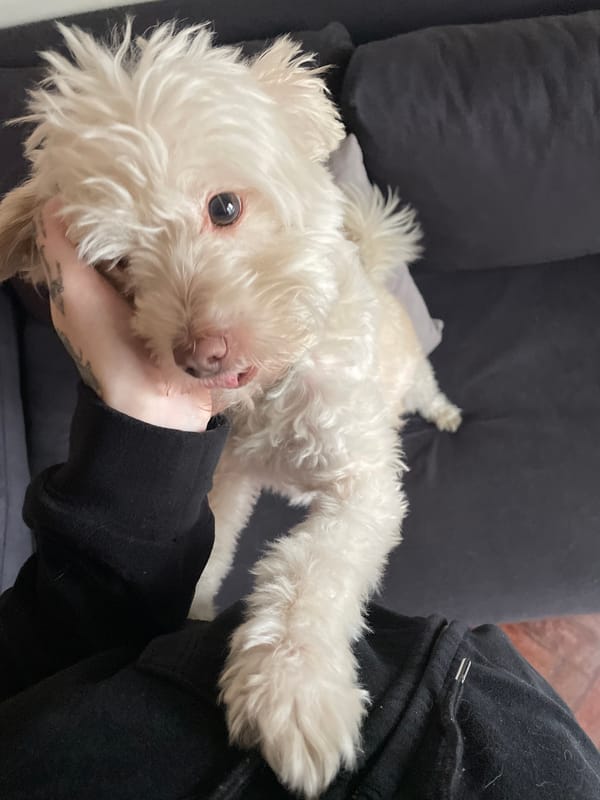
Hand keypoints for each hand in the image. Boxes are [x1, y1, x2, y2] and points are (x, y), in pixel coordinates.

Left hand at [35, 198, 212, 431]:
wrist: (157, 407)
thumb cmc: (110, 350)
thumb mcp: (75, 296)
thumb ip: (62, 251)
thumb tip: (54, 198)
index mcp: (95, 282)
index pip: (101, 229)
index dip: (110, 204)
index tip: (127, 175)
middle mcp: (130, 286)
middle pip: (140, 238)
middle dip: (152, 216)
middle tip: (173, 183)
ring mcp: (167, 298)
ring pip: (172, 253)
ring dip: (183, 235)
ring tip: (199, 203)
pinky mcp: (197, 310)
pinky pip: (200, 276)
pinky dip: (204, 260)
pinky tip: (214, 239)